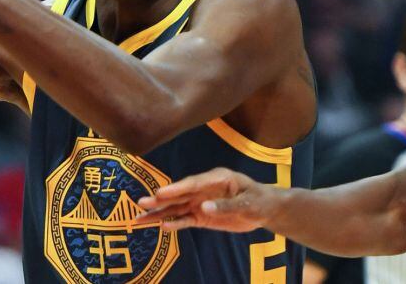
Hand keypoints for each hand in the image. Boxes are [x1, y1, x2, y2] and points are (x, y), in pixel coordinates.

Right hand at [135, 167, 277, 232]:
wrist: (265, 210)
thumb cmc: (259, 200)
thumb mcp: (249, 203)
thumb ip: (227, 206)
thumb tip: (204, 208)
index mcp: (216, 178)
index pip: (193, 183)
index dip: (176, 188)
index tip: (161, 194)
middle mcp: (204, 189)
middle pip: (179, 194)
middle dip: (160, 199)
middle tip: (141, 203)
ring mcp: (201, 202)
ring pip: (177, 208)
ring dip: (160, 213)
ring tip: (139, 218)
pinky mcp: (202, 216)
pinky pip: (185, 220)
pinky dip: (175, 223)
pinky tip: (162, 226)